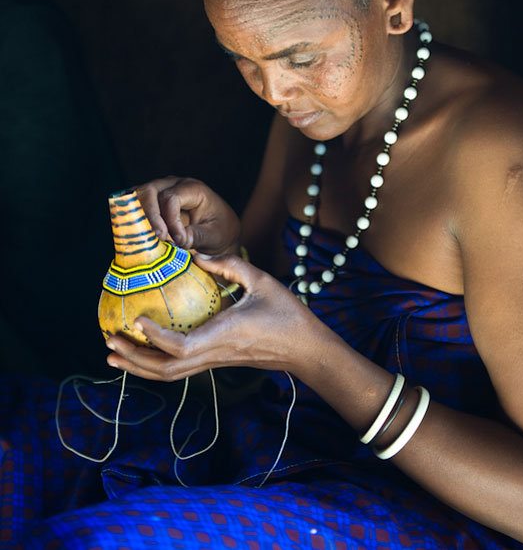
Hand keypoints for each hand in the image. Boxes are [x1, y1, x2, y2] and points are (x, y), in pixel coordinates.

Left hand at [105, 254, 327, 381]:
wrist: (305, 348)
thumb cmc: (287, 313)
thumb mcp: (261, 281)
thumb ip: (228, 265)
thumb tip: (195, 255)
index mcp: (224, 334)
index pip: (180, 347)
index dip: (155, 337)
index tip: (137, 319)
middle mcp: (215, 353)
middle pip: (166, 369)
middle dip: (134, 358)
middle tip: (109, 339)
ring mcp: (215, 362)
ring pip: (170, 375)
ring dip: (139, 366)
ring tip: (114, 352)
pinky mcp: (217, 362)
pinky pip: (180, 369)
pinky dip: (155, 364)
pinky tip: (143, 354)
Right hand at [136, 175, 240, 254]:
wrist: (219, 233)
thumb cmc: (219, 231)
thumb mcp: (214, 236)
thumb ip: (197, 236)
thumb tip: (178, 239)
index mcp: (194, 188)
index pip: (172, 198)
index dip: (171, 220)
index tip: (179, 241)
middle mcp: (175, 184)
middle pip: (151, 191)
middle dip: (150, 216)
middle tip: (159, 238)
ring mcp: (161, 191)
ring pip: (138, 195)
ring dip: (139, 217)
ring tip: (148, 239)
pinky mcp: (152, 202)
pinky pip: (135, 204)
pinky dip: (133, 218)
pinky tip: (139, 235)